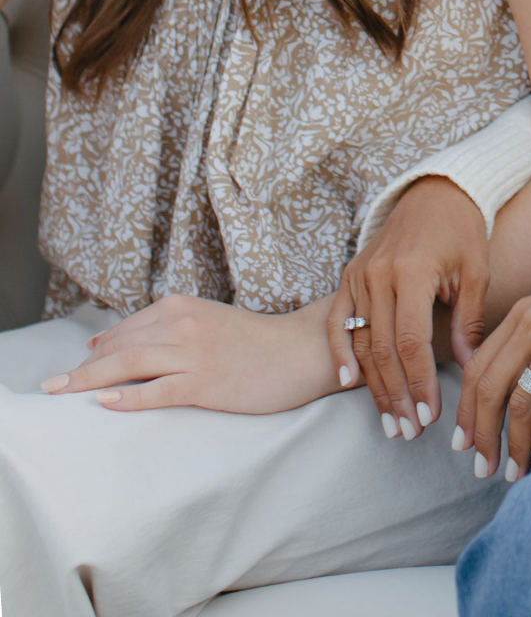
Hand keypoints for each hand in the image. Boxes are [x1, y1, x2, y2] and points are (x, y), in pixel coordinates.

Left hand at [39, 292, 340, 413]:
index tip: (75, 366)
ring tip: (61, 392)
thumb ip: (170, 329)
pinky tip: (105, 403)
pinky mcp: (205, 382)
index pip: (126, 329)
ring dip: (90, 380)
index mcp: (182, 306)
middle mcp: (183, 323)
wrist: (299, 351)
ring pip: (131, 364)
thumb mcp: (207, 323)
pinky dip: (130, 396)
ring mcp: (193, 353)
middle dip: (82, 367)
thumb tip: (121, 344)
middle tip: (52, 386)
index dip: (97, 350)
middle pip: (120, 346)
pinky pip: (159, 389)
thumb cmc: (254, 342)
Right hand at [328, 175, 488, 441]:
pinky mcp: (350, 275)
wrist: (434, 191)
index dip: (419, 381)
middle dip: (397, 395)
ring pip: (360, 341)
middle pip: (382, 348)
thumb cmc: (462, 230)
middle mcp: (379, 274)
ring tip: (390, 422)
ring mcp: (360, 274)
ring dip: (373, 386)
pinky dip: (340, 352)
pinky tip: (348, 383)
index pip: (411, 341)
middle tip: (410, 432)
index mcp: (412, 271)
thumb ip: (468, 320)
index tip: (430, 414)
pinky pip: (339, 320)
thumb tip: (470, 369)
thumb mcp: (476, 271)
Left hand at [456, 229, 530, 481]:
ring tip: (516, 472)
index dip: (466, 410)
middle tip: (483, 470)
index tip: (462, 445)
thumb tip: (509, 392)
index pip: (476, 367)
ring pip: (520, 398)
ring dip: (513, 442)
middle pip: (490, 386)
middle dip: (482, 434)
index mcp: (521, 313)